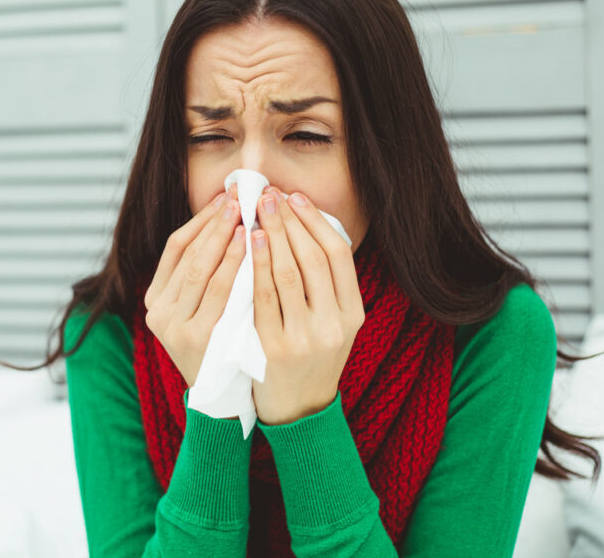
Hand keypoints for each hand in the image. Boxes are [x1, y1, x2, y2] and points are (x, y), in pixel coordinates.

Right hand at [143, 186, 245, 387]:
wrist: (225, 402)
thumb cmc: (222, 346)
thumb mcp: (203, 310)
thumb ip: (208, 274)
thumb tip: (230, 217)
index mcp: (156, 300)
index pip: (176, 247)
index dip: (201, 218)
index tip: (226, 196)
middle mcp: (159, 312)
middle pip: (188, 253)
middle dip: (215, 220)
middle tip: (240, 194)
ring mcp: (175, 327)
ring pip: (201, 268)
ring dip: (224, 236)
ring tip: (245, 212)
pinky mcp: (197, 339)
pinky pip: (218, 292)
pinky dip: (234, 263)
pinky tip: (250, 244)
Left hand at [249, 187, 365, 424]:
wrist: (298, 410)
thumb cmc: (312, 356)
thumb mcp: (335, 323)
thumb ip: (328, 284)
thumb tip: (309, 224)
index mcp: (353, 313)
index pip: (339, 254)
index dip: (316, 221)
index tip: (296, 197)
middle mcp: (334, 324)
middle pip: (313, 258)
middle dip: (290, 220)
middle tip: (269, 194)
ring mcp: (305, 337)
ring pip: (288, 273)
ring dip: (273, 235)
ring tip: (257, 210)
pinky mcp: (274, 348)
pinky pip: (263, 297)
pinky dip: (257, 265)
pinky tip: (249, 242)